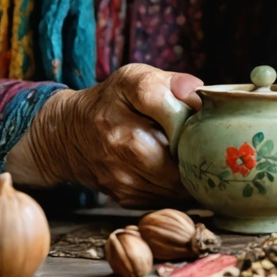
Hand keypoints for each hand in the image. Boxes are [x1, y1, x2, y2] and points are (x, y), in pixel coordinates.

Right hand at [5, 63, 203, 206]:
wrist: (68, 134)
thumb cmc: (111, 102)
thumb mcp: (136, 78)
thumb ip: (174, 82)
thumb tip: (203, 95)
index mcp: (129, 100)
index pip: (177, 113)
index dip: (197, 121)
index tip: (203, 121)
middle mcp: (122, 141)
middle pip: (182, 159)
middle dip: (200, 157)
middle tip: (207, 148)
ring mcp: (122, 175)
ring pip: (177, 185)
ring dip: (191, 176)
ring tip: (193, 160)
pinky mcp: (125, 197)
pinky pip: (166, 198)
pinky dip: (177, 188)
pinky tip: (175, 172)